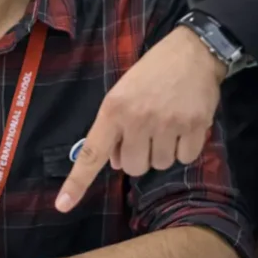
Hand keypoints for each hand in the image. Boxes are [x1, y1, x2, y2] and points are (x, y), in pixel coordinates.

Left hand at [56, 27, 225, 210]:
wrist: (192, 51)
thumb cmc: (151, 72)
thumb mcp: (122, 93)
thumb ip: (115, 128)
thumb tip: (118, 163)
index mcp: (114, 110)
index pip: (92, 153)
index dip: (77, 182)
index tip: (62, 205)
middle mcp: (138, 119)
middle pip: (134, 168)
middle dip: (140, 156)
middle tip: (147, 131)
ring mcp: (168, 124)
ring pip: (160, 164)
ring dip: (163, 151)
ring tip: (167, 123)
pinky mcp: (195, 126)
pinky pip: (185, 158)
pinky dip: (185, 147)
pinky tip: (184, 125)